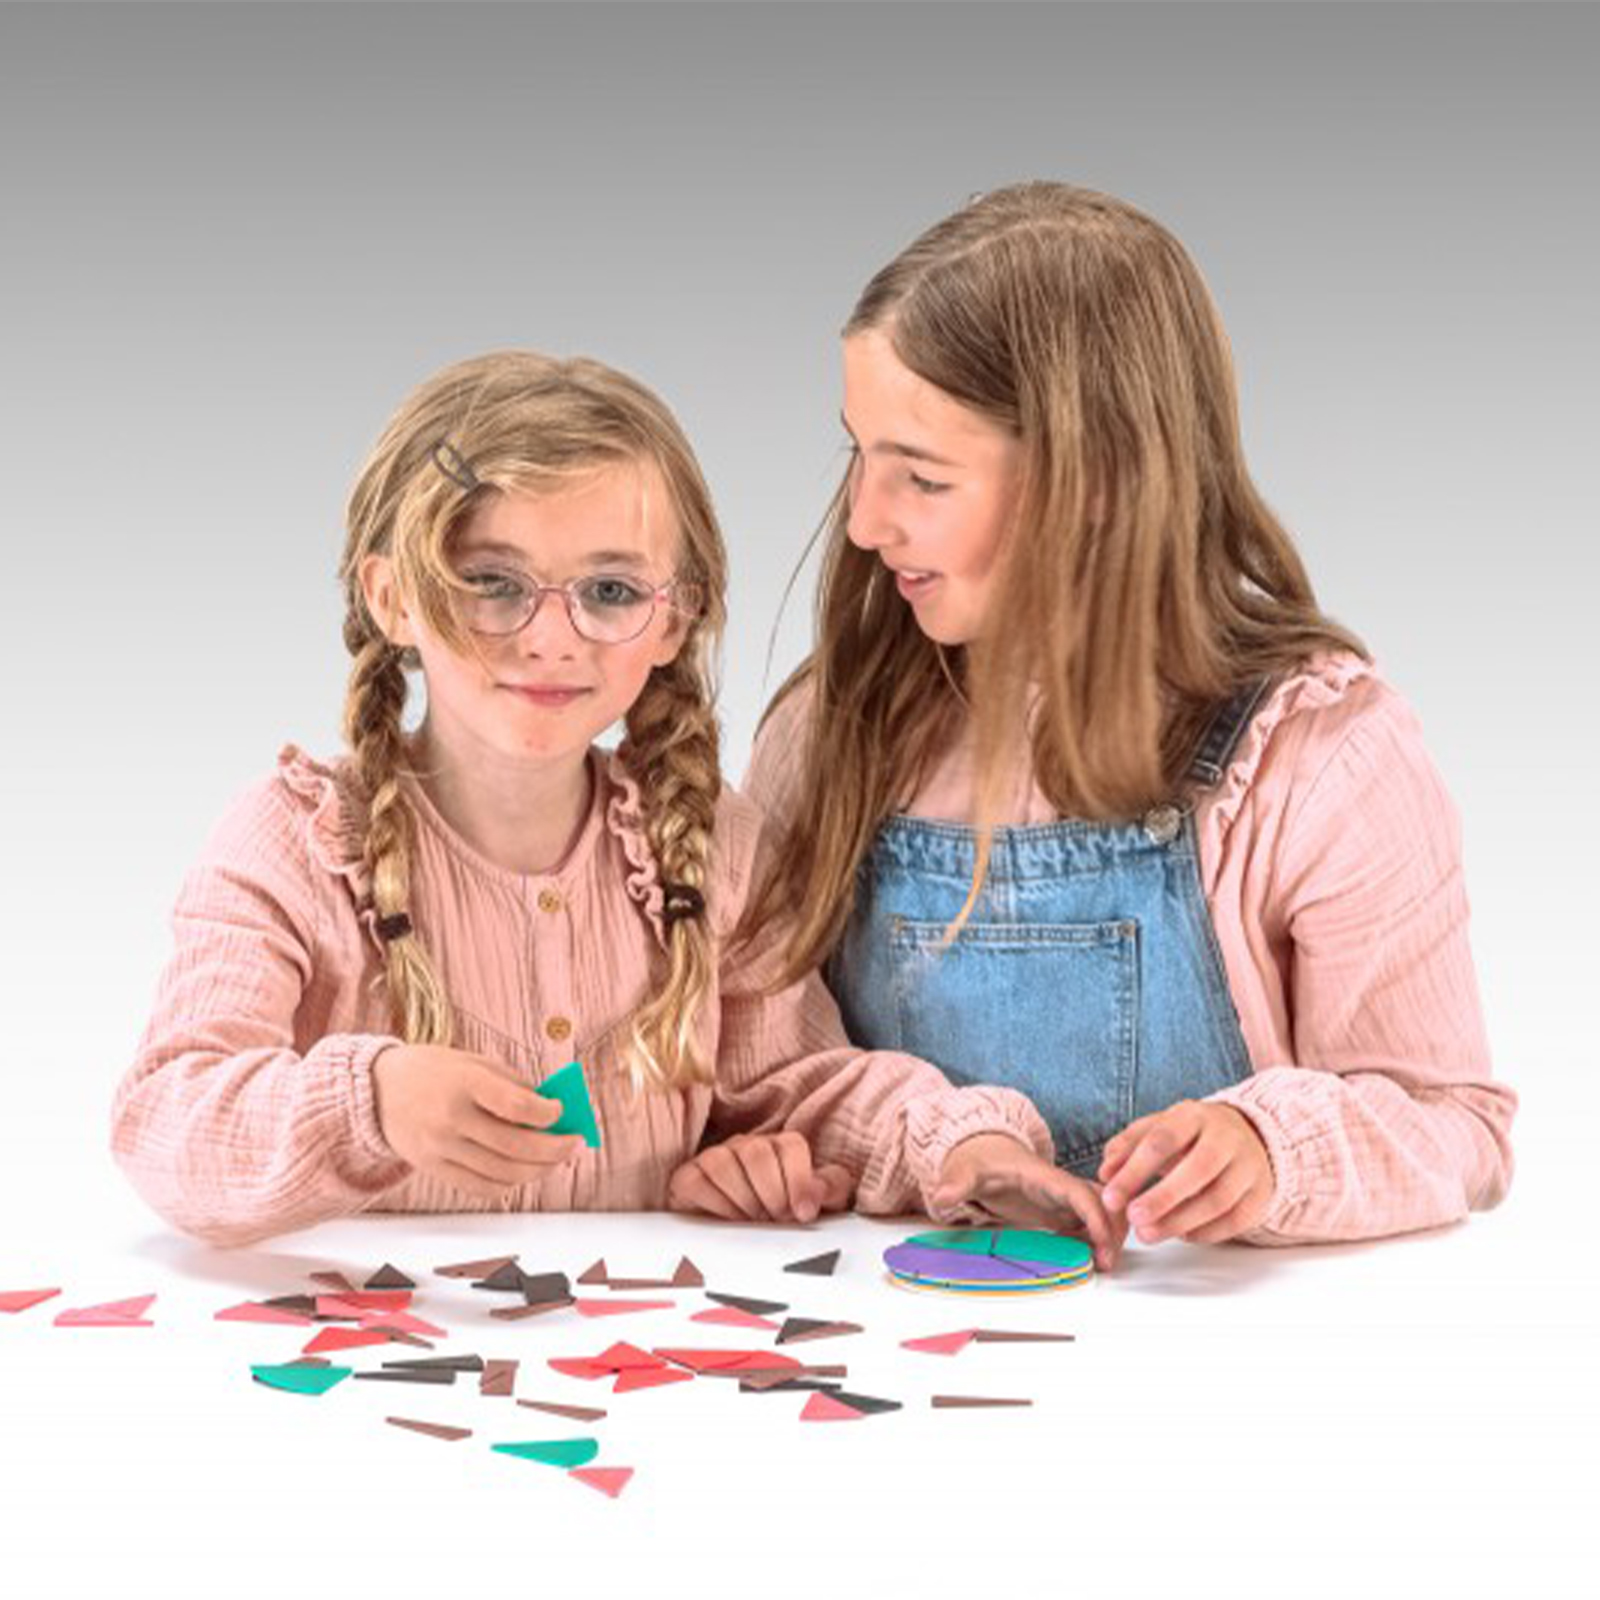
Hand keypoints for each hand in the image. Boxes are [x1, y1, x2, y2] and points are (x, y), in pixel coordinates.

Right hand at [370, 1044, 584, 1201]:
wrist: (377, 1090)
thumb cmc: (433, 1071)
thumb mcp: (473, 1062)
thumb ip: (512, 1084)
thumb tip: (552, 1111)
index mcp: (464, 1083)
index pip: (516, 1106)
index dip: (547, 1114)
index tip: (561, 1112)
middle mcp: (451, 1119)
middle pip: (515, 1147)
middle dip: (555, 1149)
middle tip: (575, 1144)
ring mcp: (440, 1148)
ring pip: (502, 1173)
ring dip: (538, 1171)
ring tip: (555, 1160)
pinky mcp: (433, 1168)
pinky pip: (480, 1187)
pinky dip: (509, 1184)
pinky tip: (524, 1173)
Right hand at [666, 1131, 854, 1222]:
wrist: (748, 1242)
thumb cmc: (785, 1217)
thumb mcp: (820, 1205)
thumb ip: (831, 1189)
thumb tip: (819, 1190)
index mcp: (781, 1148)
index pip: (790, 1145)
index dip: (799, 1180)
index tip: (804, 1214)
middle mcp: (747, 1146)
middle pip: (756, 1153)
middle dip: (771, 1195)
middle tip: (777, 1222)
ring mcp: (715, 1158)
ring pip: (722, 1163)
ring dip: (741, 1201)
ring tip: (752, 1224)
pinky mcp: (688, 1178)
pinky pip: (693, 1181)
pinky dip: (712, 1204)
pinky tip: (726, 1222)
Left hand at [929, 1133, 1124, 1271]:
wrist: (983, 1151)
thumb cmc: (980, 1159)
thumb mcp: (965, 1171)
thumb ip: (955, 1184)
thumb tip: (941, 1197)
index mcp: (1043, 1175)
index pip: (1080, 1194)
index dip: (1096, 1218)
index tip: (1102, 1244)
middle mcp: (1059, 1185)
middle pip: (1103, 1200)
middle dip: (1114, 1227)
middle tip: (1109, 1259)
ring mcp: (1061, 1197)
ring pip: (1103, 1210)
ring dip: (1110, 1233)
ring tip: (1104, 1261)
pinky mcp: (1059, 1209)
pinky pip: (1090, 1221)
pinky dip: (1098, 1237)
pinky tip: (1091, 1255)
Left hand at [1099, 1100, 1273, 1244]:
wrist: (1246, 1135)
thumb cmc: (1189, 1136)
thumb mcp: (1156, 1129)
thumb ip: (1126, 1147)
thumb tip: (1106, 1174)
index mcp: (1194, 1116)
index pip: (1162, 1141)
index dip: (1134, 1171)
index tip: (1111, 1198)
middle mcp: (1226, 1138)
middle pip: (1197, 1170)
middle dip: (1162, 1199)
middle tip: (1133, 1219)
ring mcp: (1248, 1166)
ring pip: (1218, 1199)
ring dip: (1180, 1222)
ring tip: (1148, 1234)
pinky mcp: (1261, 1193)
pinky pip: (1236, 1220)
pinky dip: (1206, 1232)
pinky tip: (1181, 1234)